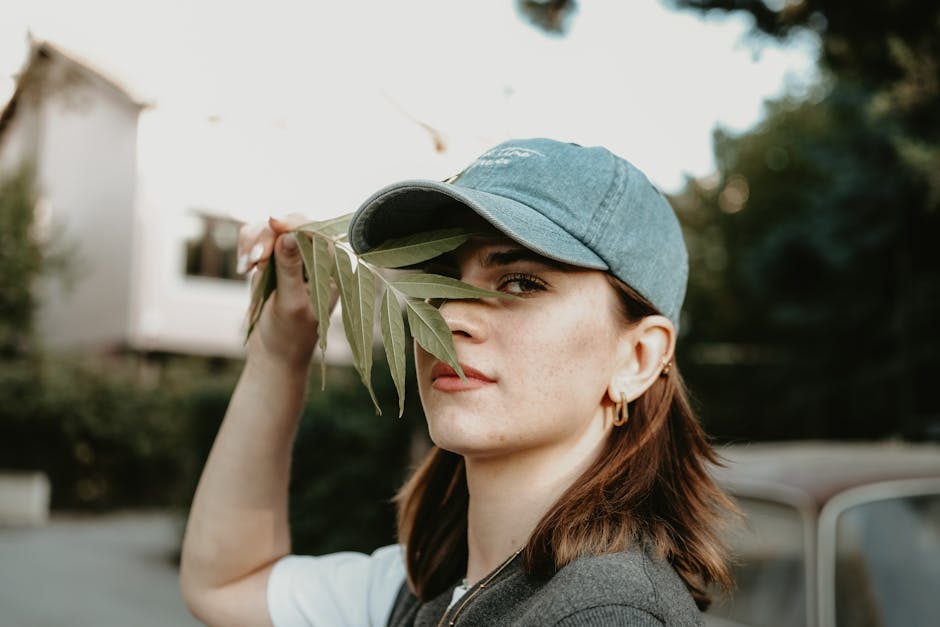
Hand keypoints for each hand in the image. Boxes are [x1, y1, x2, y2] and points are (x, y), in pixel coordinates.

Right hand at [238, 215, 336, 369]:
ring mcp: (291, 256)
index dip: (295, 223)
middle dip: (268, 235)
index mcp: (330, 268)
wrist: (274, 354)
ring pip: (270, 228)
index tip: (272, 221)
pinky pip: (256, 239)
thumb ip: (290, 269)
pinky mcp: (271, 260)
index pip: (317, 232)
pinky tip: (243, 268)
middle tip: (254, 260)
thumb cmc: (290, 334)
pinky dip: (246, 248)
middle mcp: (313, 257)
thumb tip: (289, 236)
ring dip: (253, 242)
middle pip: (291, 223)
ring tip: (245, 269)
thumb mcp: (291, 303)